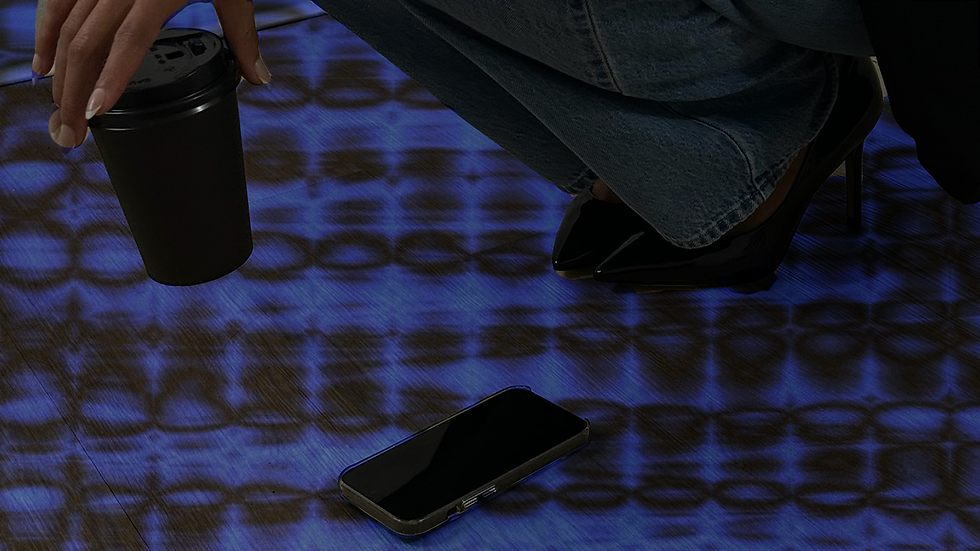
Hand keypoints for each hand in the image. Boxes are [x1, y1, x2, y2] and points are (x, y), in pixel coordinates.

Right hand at [34, 0, 271, 148]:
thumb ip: (242, 35)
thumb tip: (259, 77)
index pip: (128, 42)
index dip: (110, 78)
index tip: (95, 112)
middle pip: (86, 42)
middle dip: (73, 92)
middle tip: (69, 133)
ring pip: (66, 25)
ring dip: (57, 70)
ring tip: (56, 108)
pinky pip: (58, 1)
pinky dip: (46, 31)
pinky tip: (43, 62)